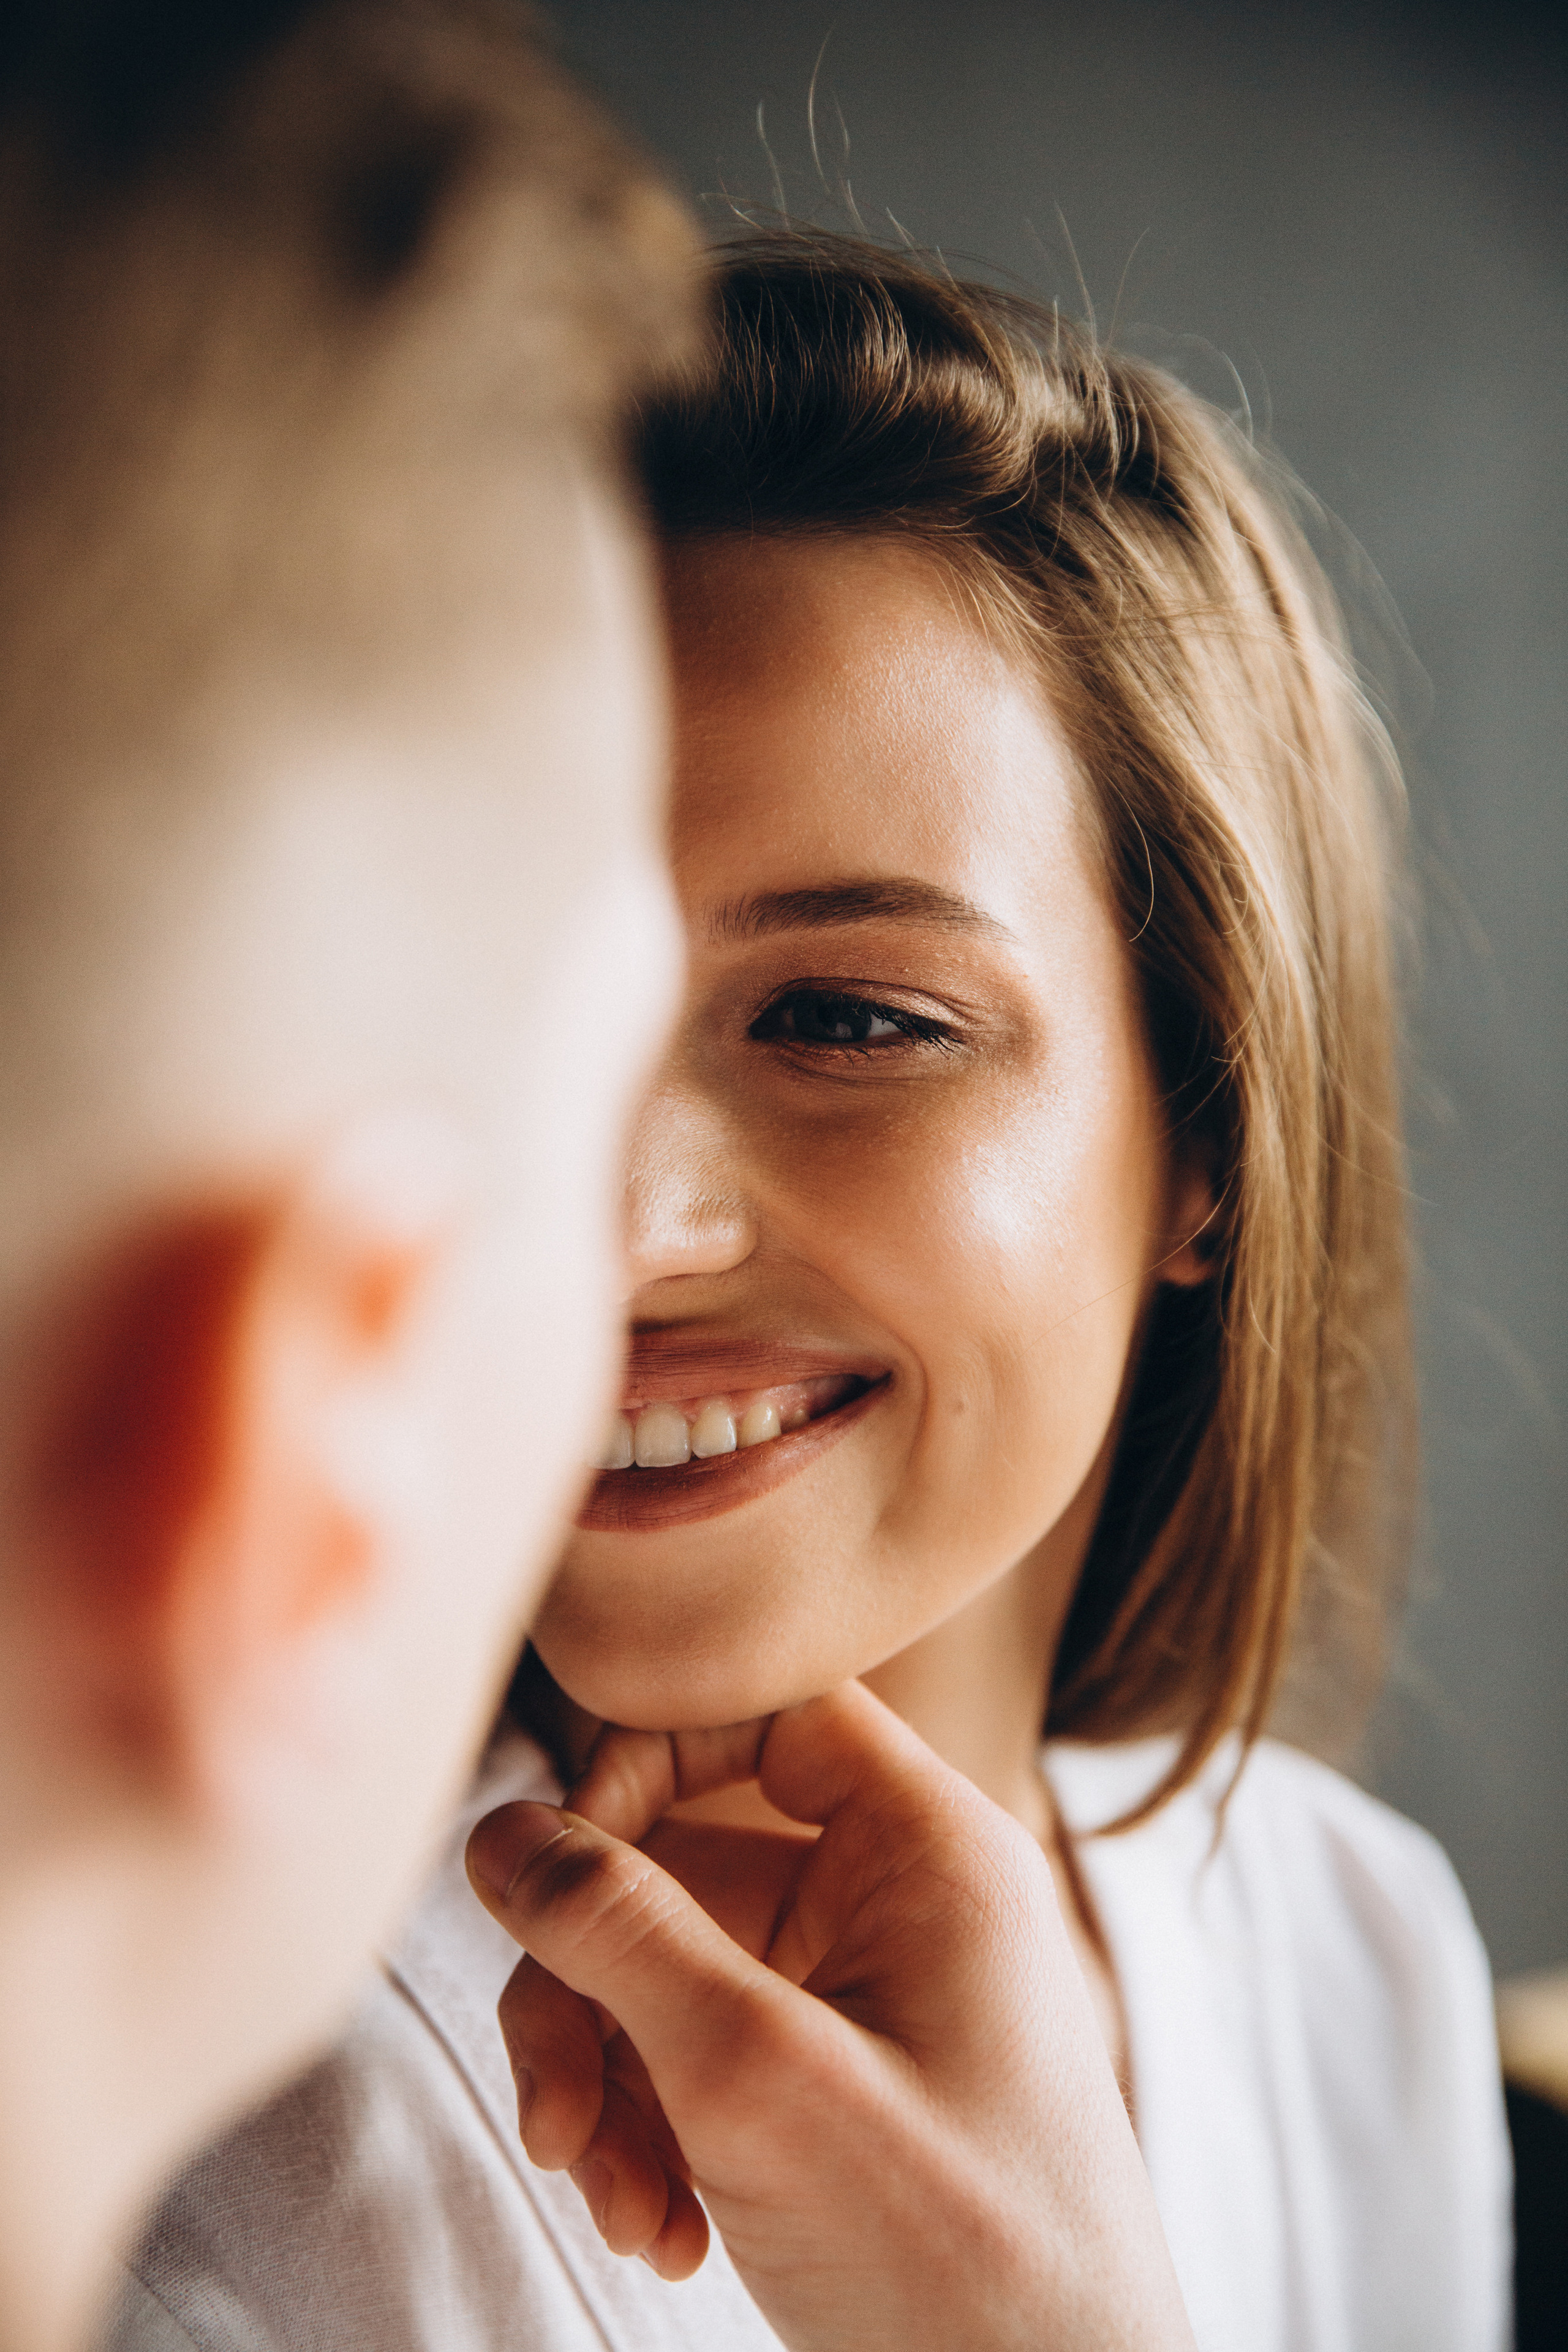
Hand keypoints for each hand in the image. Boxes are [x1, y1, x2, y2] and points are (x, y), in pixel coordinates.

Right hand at [466, 1683, 1194, 2351]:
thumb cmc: (955, 2257)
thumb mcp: (755, 2076)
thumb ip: (615, 1933)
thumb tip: (501, 1830)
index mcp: (930, 1853)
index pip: (768, 1715)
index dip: (647, 1764)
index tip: (562, 1868)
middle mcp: (903, 1908)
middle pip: (689, 1864)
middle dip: (594, 1990)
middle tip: (557, 2113)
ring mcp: (871, 2005)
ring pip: (678, 1974)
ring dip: (613, 2085)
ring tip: (617, 2203)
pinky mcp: (840, 2095)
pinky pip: (707, 2060)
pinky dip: (659, 2137)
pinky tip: (662, 2233)